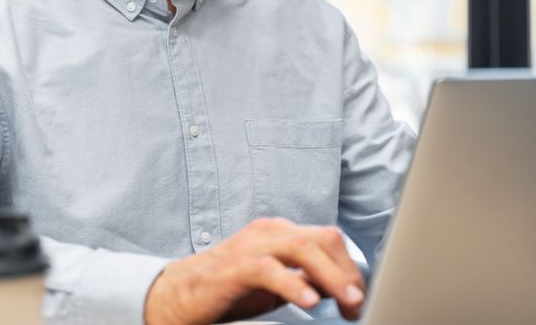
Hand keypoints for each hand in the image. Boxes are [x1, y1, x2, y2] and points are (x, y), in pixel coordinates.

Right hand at [143, 217, 365, 324]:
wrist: (176, 296)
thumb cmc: (226, 289)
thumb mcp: (275, 284)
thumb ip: (304, 279)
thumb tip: (340, 286)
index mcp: (281, 232)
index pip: (328, 240)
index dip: (349, 267)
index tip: (358, 297)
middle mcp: (269, 232)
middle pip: (322, 240)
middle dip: (346, 270)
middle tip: (357, 301)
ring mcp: (252, 246)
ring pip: (302, 249)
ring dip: (331, 275)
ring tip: (346, 300)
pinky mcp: (234, 266)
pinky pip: (270, 270)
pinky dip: (293, 285)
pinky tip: (310, 302)